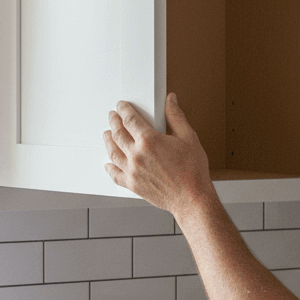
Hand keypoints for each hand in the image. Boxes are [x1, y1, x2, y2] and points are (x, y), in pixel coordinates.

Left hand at [103, 94, 215, 218]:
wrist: (192, 199)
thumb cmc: (192, 171)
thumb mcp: (188, 137)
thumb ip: (176, 116)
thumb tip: (170, 101)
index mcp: (149, 141)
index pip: (130, 119)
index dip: (124, 110)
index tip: (121, 106)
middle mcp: (137, 155)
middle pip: (118, 134)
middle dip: (114, 122)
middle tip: (112, 116)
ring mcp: (132, 171)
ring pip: (113, 152)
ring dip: (108, 140)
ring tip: (107, 134)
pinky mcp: (132, 185)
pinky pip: (115, 175)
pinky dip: (110, 168)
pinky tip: (108, 164)